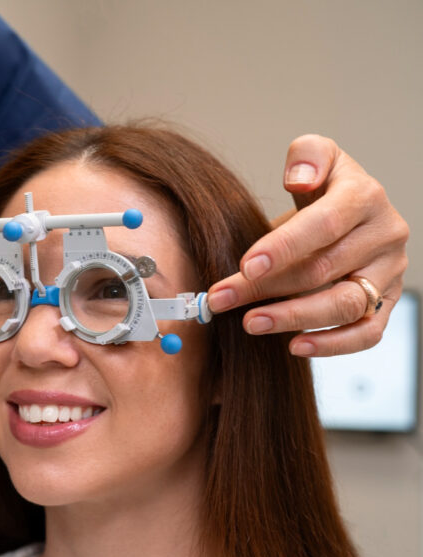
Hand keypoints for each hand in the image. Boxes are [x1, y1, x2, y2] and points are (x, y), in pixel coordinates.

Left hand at [206, 134, 407, 355]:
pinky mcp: (386, 301)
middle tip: (222, 300)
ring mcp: (389, 271)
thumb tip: (299, 180)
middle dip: (266, 287)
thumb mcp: (315, 157)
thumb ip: (307, 156)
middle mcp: (385, 234)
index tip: (244, 266)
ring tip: (251, 323)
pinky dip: (332, 345)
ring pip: (345, 304)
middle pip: (323, 269)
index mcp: (364, 197)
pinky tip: (294, 346)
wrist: (351, 212)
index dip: (283, 247)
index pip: (324, 225)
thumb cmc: (324, 188)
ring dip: (294, 319)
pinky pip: (368, 333)